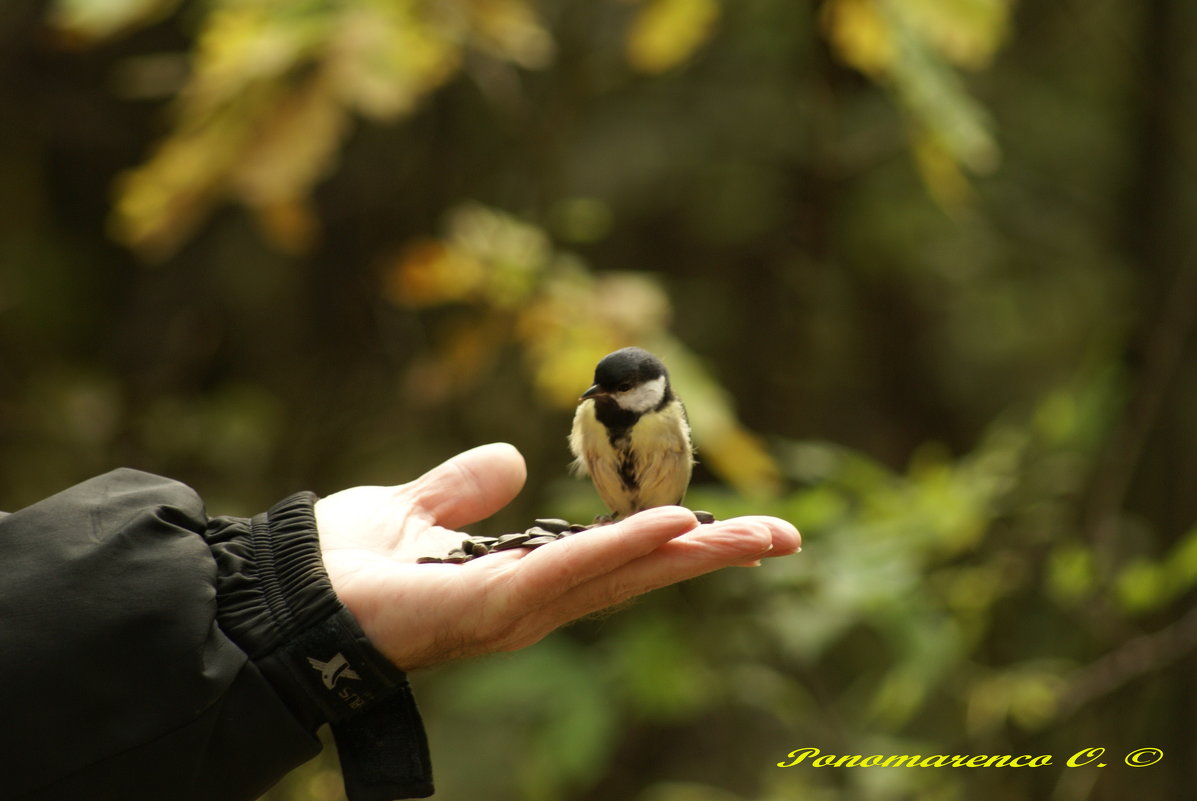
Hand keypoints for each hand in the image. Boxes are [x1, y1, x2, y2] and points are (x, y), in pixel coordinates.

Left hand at [315, 443, 800, 670]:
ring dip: (692, 553)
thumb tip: (513, 459)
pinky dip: (627, 549)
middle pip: (638, 572)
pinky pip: (574, 573)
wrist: (280, 595)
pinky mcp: (496, 608)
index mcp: (521, 578)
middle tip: (782, 537)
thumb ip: (466, 486)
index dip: (669, 541)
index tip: (725, 524)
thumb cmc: (339, 564)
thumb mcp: (417, 507)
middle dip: (710, 555)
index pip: (613, 557)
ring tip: (762, 535)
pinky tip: (678, 528)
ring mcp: (519, 610)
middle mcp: (532, 602)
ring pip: (625, 575)